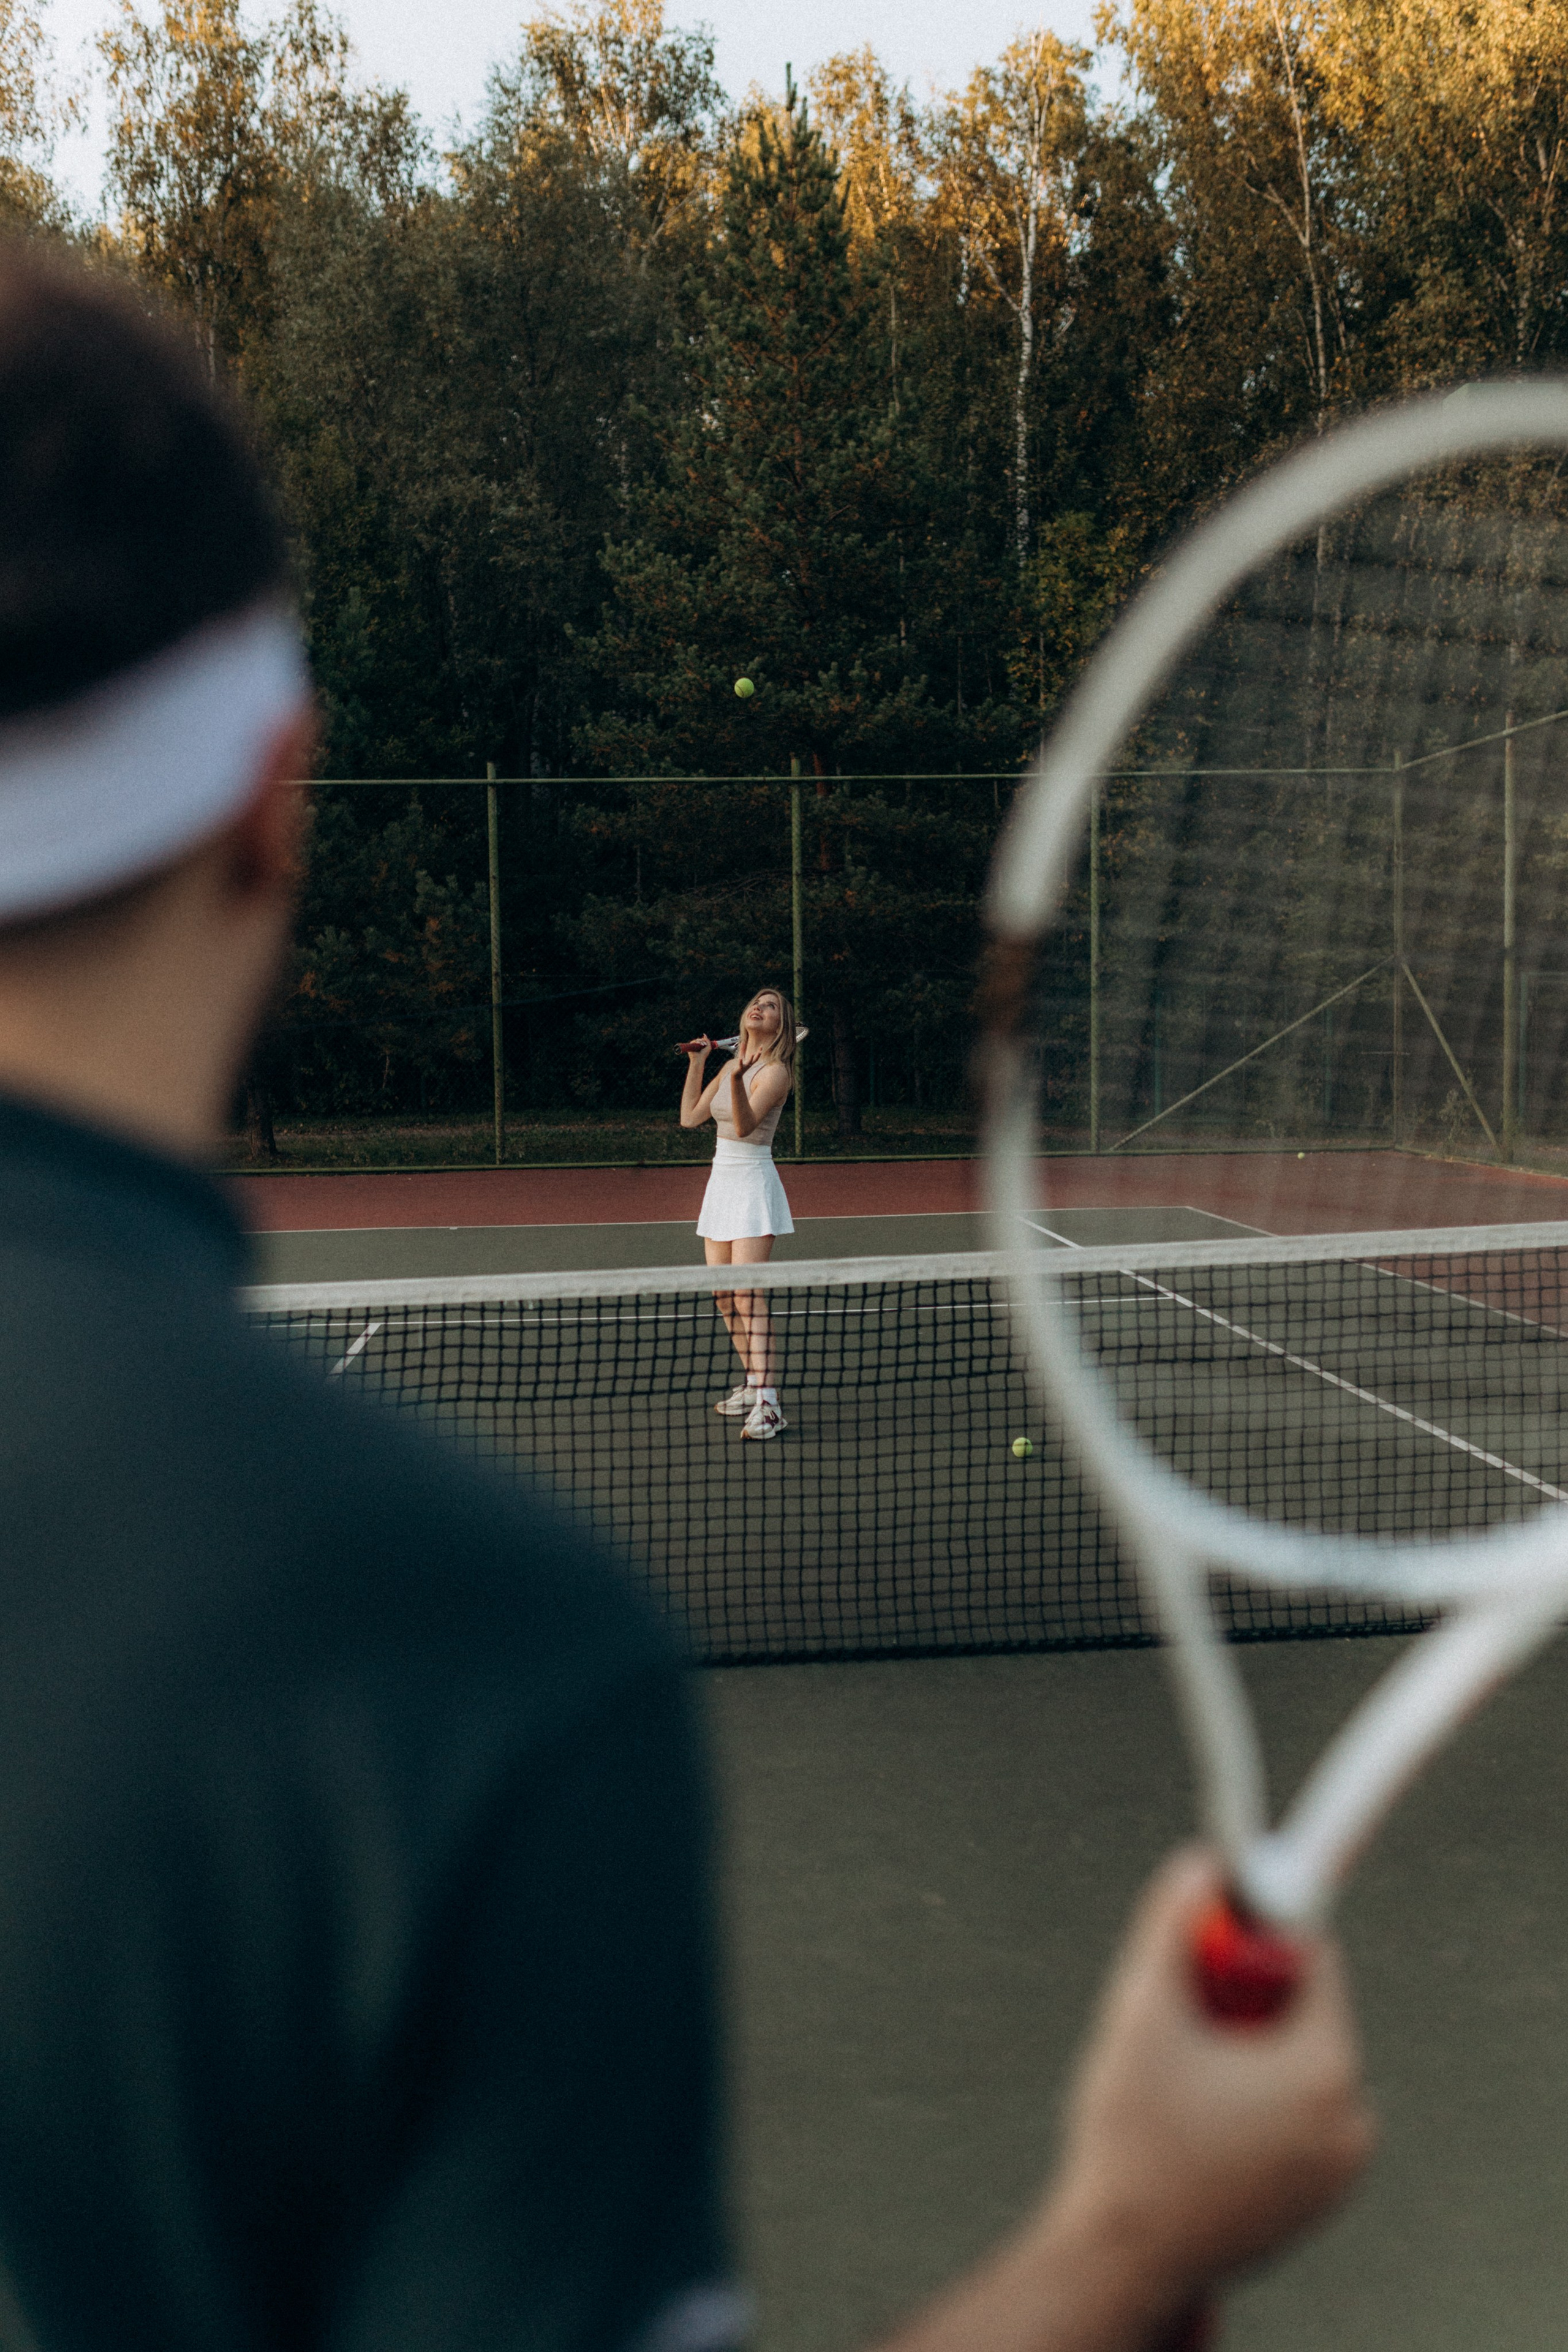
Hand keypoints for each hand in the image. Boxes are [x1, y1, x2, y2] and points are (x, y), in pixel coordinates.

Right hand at [685, 1035, 712, 1061]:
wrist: (699, 1059)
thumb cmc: (704, 1054)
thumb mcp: (708, 1047)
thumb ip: (707, 1040)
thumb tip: (704, 1035)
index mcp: (701, 1047)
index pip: (702, 1041)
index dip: (704, 1041)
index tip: (706, 1044)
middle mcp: (697, 1047)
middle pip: (699, 1040)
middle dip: (702, 1041)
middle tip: (704, 1045)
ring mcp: (693, 1047)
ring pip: (696, 1040)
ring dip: (700, 1041)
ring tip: (702, 1045)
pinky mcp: (690, 1047)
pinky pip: (692, 1042)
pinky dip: (696, 1041)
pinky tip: (699, 1044)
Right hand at [1040, 1849, 1374, 2313]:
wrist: (1124, 2258)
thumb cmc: (1132, 2145)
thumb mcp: (1141, 2015)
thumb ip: (1171, 1930)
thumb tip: (1199, 1865)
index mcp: (1323, 2069)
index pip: (1310, 1960)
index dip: (1250, 1942)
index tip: (1207, 1945)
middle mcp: (1350, 2120)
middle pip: (1299, 2013)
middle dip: (1239, 2006)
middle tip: (1182, 2033)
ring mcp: (1340, 2168)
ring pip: (1293, 2065)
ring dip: (1244, 2056)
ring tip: (1183, 2086)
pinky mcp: (1320, 2199)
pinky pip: (1295, 2117)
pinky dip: (1255, 2106)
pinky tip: (1200, 2126)